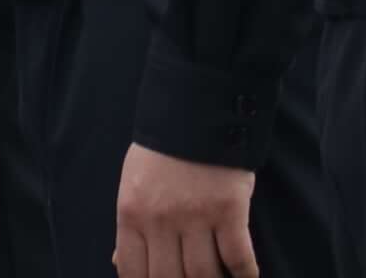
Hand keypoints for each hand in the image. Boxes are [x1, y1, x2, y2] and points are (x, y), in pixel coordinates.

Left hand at [116, 141, 258, 277]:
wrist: (197, 106)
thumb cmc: (162, 150)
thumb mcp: (133, 183)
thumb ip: (131, 226)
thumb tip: (119, 264)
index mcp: (132, 213)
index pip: (132, 272)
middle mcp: (161, 219)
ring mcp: (196, 215)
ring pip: (203, 275)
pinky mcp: (230, 209)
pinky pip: (238, 257)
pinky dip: (245, 275)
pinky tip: (245, 277)